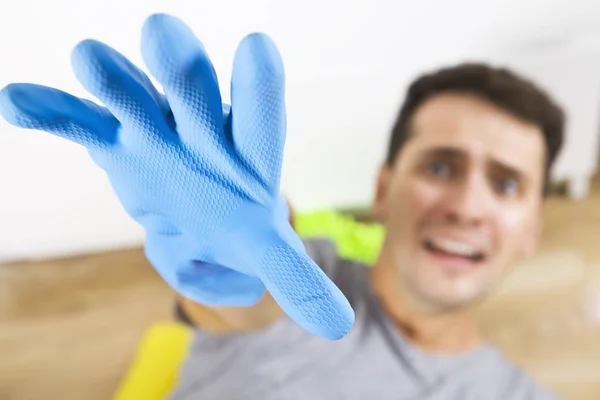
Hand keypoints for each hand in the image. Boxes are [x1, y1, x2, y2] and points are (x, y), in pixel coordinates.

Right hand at [0, 13, 353, 339]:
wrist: (196, 211)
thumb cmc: (234, 225)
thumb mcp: (264, 253)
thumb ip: (298, 281)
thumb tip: (337, 325)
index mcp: (246, 153)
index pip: (260, 120)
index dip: (259, 88)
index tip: (258, 47)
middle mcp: (202, 129)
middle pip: (192, 94)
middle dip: (179, 70)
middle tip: (164, 34)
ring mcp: (156, 129)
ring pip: (133, 96)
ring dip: (113, 80)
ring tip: (89, 60)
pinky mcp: (115, 139)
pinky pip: (80, 121)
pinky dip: (53, 112)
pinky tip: (18, 101)